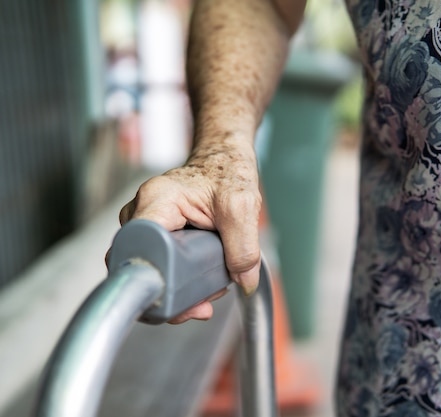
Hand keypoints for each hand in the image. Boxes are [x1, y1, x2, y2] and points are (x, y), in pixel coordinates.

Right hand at [118, 142, 261, 322]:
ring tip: (210, 287)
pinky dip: (183, 281)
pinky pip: (160, 268)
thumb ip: (244, 247)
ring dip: (182, 290)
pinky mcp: (154, 237)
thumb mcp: (242, 206)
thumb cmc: (227, 171)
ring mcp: (144, 227)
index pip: (139, 251)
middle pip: (143, 269)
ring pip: (152, 273)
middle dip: (174, 294)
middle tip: (204, 302)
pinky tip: (203, 280)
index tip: (182, 298)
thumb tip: (244, 283)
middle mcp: (140, 214)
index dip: (158, 281)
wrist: (224, 159)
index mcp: (156, 201)